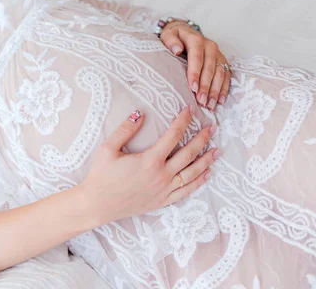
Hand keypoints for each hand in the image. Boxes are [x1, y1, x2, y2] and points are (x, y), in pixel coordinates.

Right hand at [79, 106, 217, 227]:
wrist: (98, 204)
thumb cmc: (100, 176)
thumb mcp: (108, 149)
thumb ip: (125, 130)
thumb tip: (139, 113)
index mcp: (150, 160)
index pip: (173, 135)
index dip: (183, 121)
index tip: (190, 110)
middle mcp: (162, 175)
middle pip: (188, 153)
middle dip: (202, 139)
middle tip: (212, 127)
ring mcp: (164, 189)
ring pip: (192, 173)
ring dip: (206, 160)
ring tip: (216, 150)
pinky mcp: (162, 201)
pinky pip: (186, 191)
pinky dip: (199, 182)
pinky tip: (207, 174)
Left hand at [158, 21, 230, 109]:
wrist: (185, 32)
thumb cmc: (175, 36)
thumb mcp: (168, 34)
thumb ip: (170, 40)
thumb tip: (177, 50)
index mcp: (196, 40)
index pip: (197, 58)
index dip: (195, 73)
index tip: (192, 87)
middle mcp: (210, 46)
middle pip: (210, 68)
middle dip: (206, 86)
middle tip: (201, 101)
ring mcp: (218, 54)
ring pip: (220, 73)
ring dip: (216, 90)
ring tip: (210, 105)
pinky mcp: (222, 61)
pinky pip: (226, 75)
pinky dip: (224, 88)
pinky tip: (220, 100)